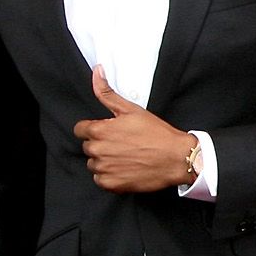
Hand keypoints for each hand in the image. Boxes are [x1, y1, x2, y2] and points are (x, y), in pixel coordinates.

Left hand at [75, 67, 197, 193]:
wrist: (176, 158)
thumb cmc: (156, 133)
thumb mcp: (131, 109)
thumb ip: (107, 92)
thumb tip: (96, 71)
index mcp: (99, 130)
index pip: (79, 130)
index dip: (93, 129)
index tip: (108, 132)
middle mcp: (98, 150)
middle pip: (87, 147)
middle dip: (100, 144)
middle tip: (122, 144)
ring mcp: (104, 169)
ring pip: (93, 164)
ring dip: (104, 161)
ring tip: (124, 157)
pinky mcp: (111, 184)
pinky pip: (100, 180)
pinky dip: (109, 176)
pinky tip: (125, 169)